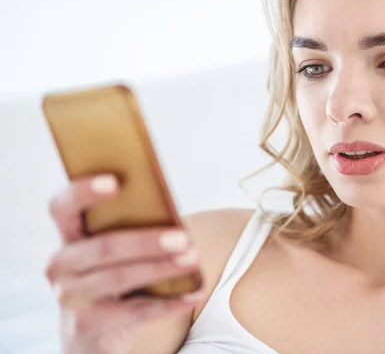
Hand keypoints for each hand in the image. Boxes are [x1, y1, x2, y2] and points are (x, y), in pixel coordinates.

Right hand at [45, 174, 203, 353]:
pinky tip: (194, 293)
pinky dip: (169, 303)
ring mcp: (71, 297)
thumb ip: (132, 227)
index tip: (116, 182)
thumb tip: (171, 214)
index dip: (84, 192)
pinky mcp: (87, 325)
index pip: (63, 207)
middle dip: (146, 241)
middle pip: (104, 246)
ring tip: (193, 259)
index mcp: (69, 235)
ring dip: (161, 268)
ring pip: (119, 278)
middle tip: (184, 238)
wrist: (93, 332)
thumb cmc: (114, 274)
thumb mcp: (116, 250)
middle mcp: (61, 264)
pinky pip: (135, 312)